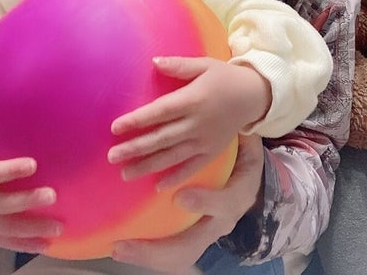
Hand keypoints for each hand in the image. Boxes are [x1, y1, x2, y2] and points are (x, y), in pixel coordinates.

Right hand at [0, 95, 61, 251]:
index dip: (10, 170)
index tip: (32, 164)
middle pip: (3, 205)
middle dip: (27, 201)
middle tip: (53, 195)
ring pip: (9, 228)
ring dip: (34, 229)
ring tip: (59, 228)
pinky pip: (8, 242)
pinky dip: (27, 245)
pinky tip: (50, 244)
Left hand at [108, 57, 269, 187]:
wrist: (255, 96)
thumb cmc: (225, 77)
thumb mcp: (204, 65)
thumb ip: (179, 65)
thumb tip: (154, 61)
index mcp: (193, 99)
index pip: (160, 112)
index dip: (137, 120)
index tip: (115, 128)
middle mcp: (197, 123)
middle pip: (162, 137)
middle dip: (135, 148)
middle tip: (111, 156)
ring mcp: (205, 140)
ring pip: (172, 156)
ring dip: (148, 165)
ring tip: (125, 173)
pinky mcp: (213, 152)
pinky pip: (192, 167)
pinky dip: (176, 177)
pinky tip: (158, 186)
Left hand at [111, 134, 264, 273]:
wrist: (249, 179)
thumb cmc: (243, 156)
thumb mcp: (248, 145)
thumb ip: (238, 134)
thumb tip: (225, 112)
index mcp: (239, 193)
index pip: (228, 203)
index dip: (206, 203)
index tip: (180, 197)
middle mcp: (221, 220)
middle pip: (194, 244)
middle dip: (159, 248)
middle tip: (125, 244)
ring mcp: (204, 232)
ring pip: (179, 255)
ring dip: (147, 255)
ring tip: (117, 248)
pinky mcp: (192, 237)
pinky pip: (170, 253)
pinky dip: (146, 253)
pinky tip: (119, 248)